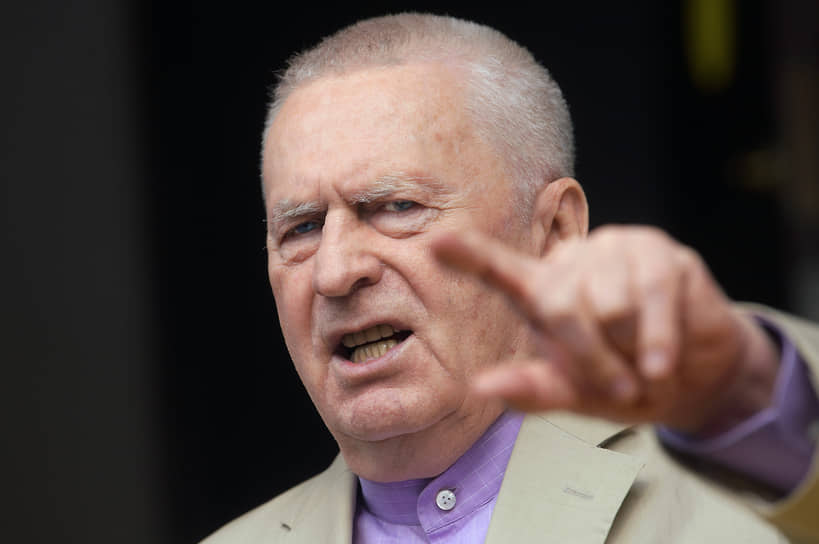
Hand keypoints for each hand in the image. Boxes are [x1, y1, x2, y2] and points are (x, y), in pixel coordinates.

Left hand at [433, 225, 779, 432]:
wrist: (693, 379)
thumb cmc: (625, 381)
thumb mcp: (575, 394)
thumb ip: (532, 389)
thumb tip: (482, 386)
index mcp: (541, 293)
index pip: (498, 270)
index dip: (468, 255)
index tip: (436, 242)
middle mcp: (571, 262)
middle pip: (560, 307)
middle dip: (591, 359)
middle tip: (617, 385)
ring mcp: (614, 249)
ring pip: (610, 305)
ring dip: (631, 350)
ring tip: (644, 358)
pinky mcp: (659, 251)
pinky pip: (653, 296)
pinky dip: (659, 340)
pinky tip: (663, 361)